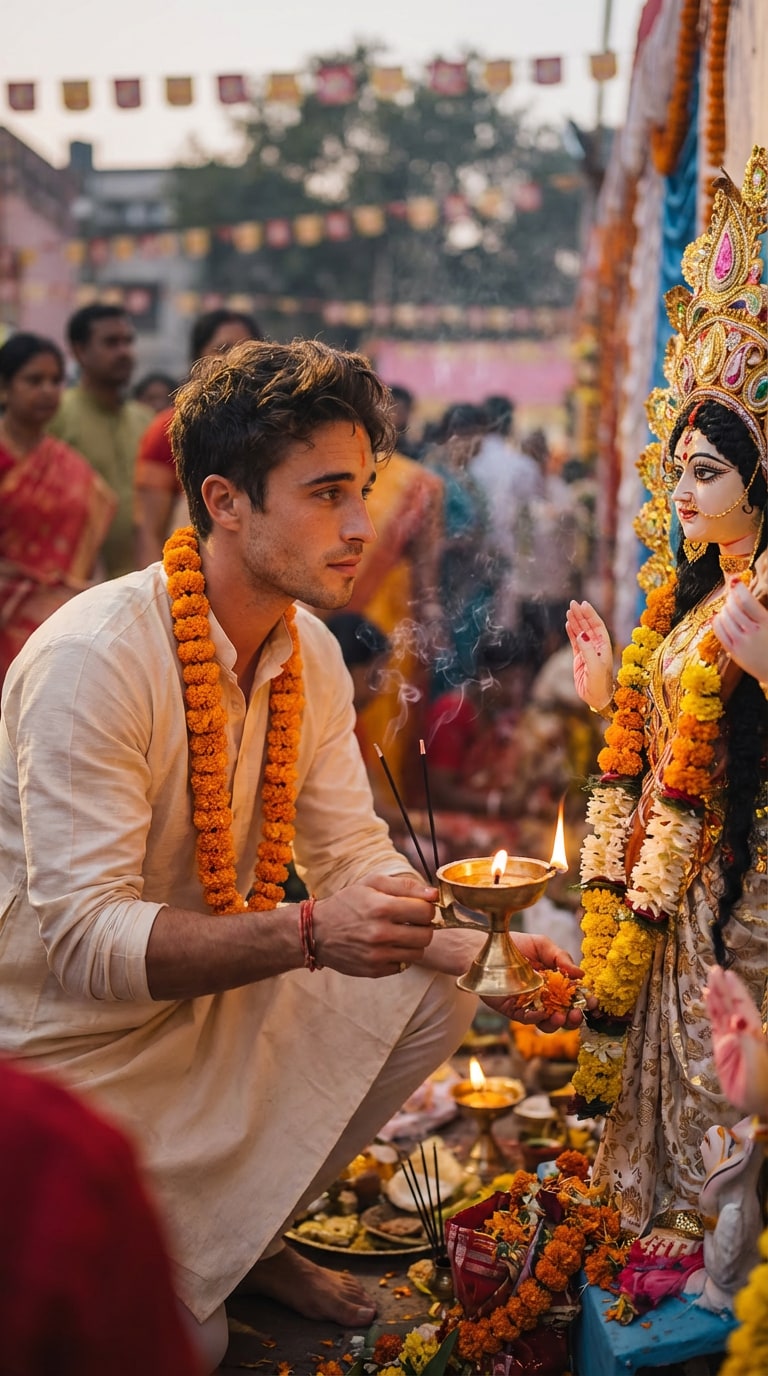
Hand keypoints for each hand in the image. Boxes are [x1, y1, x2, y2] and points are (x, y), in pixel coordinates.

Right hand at [312, 874, 437, 978]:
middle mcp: (380, 933)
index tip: (418, 907)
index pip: (426, 911)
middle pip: (426, 935)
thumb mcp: (371, 883)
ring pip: (418, 952)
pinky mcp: (375, 970)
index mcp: (381, 907)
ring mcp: (378, 955)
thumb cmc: (347, 903)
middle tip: (411, 921)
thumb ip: (406, 886)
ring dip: (413, 942)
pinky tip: (388, 946)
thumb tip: (434, 893)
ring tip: (399, 933)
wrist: (316, 932)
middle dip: (423, 926)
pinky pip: (404, 965)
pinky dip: (401, 956)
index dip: (426, 908)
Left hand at [481, 935, 594, 1031]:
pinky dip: (536, 1019)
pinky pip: (528, 1020)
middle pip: (565, 1014)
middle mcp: (546, 997)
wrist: (489, 947)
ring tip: (561, 1016)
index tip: (593, 1002)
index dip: (585, 1001)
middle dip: (574, 1017)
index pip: (575, 996)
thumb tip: (581, 974)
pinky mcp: (514, 1010)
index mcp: (556, 982)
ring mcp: (531, 1005)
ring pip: (548, 1022)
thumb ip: (561, 958)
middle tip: (578, 1014)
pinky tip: (540, 1012)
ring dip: (558, 1023)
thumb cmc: (516, 944)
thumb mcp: (542, 946)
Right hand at [565, 600, 613, 710]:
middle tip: (573, 603)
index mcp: (604, 646)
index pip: (597, 626)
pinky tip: (568, 624)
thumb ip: (588, 650)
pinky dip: (571, 632)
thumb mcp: (595, 667)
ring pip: (581, 632)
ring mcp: (588, 652)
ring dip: (575, 621)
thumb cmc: (599, 684)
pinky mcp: (579, 658)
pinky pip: (575, 642)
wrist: (596, 698)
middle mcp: (597, 647)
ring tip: (569, 611)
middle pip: (588, 626)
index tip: (584, 604)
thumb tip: (580, 634)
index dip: (591, 614)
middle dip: (581, 614)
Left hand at [711, 577, 767, 685]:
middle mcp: (752, 633)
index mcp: (766, 623)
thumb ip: (760, 611)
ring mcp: (741, 643)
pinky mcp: (733, 652)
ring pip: (724, 618)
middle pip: (734, 608)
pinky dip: (717, 621)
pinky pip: (719, 631)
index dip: (739, 588)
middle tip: (732, 595)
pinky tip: (720, 617)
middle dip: (731, 598)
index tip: (736, 582)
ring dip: (725, 608)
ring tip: (729, 607)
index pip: (747, 600)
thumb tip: (744, 594)